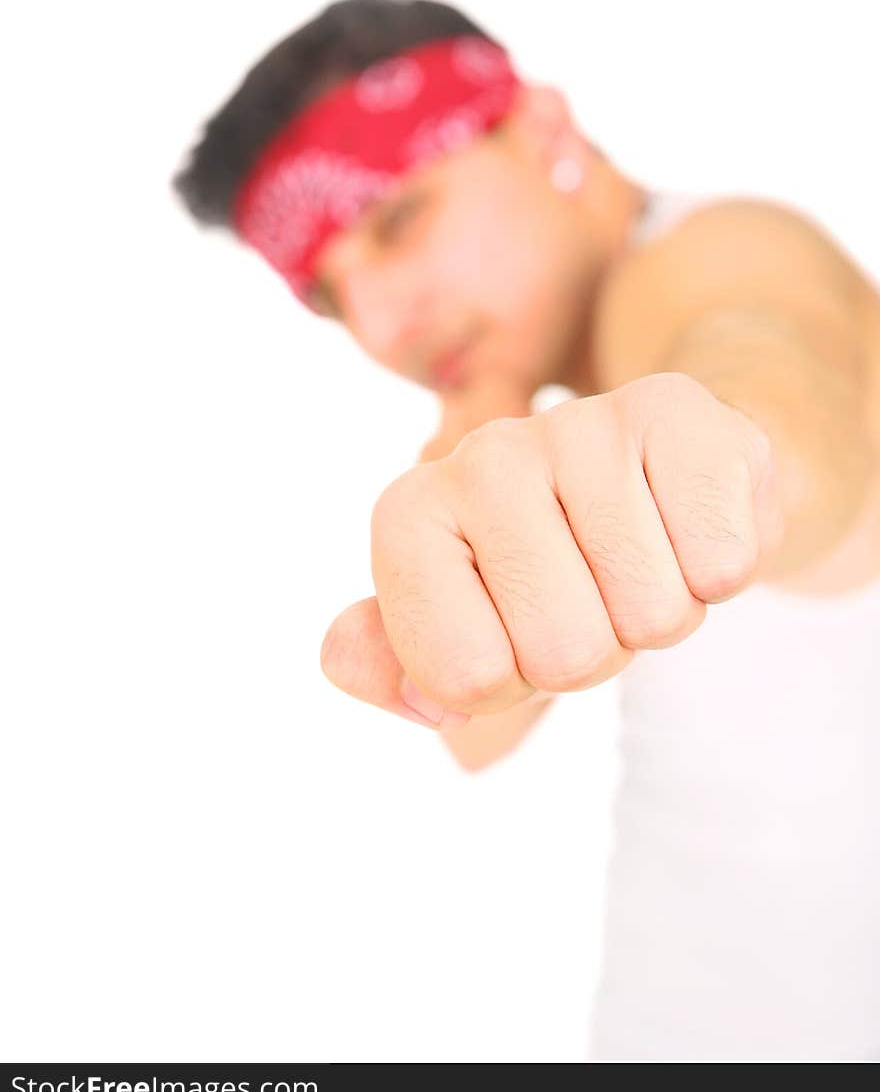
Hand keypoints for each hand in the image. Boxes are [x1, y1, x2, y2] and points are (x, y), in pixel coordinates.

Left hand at [320, 372, 783, 727]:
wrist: (648, 482)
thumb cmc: (547, 575)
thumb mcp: (463, 636)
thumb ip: (393, 666)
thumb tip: (362, 667)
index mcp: (410, 516)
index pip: (465, 677)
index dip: (507, 682)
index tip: (511, 631)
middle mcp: (481, 457)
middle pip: (565, 653)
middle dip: (594, 654)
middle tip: (590, 596)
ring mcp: (576, 425)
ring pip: (650, 614)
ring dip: (657, 614)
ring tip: (637, 561)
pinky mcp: (674, 409)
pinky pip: (721, 564)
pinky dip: (718, 573)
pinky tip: (684, 526)